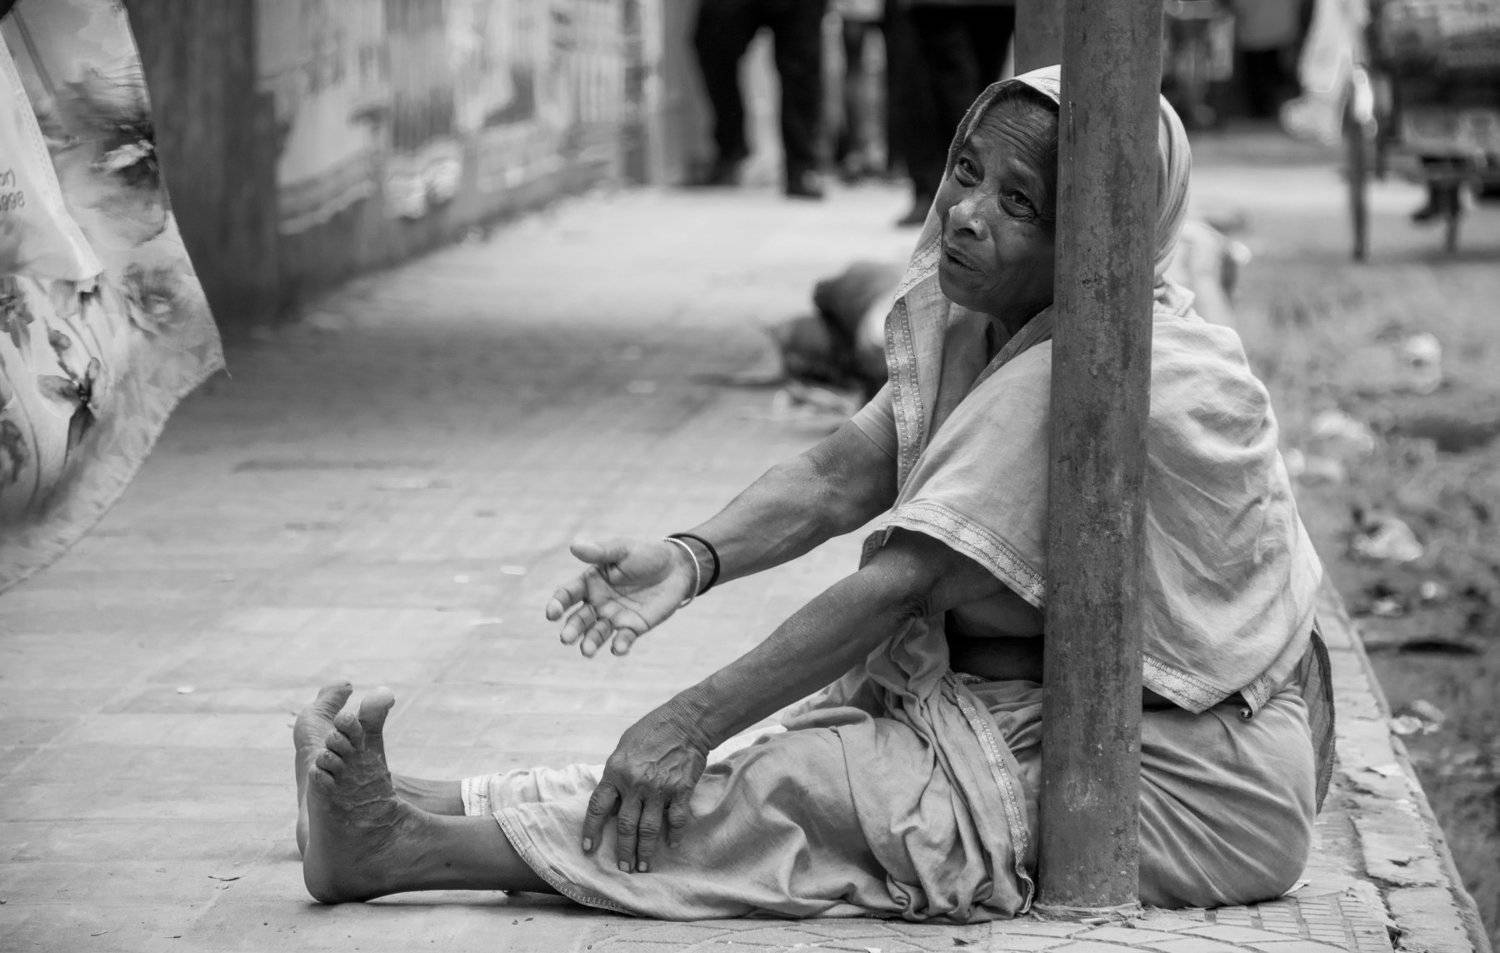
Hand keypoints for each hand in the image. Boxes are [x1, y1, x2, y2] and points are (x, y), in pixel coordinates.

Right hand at [545, 537, 694, 656]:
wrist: (676, 567)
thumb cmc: (645, 554)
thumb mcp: (623, 549)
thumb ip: (600, 552)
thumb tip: (574, 546)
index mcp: (590, 582)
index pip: (568, 594)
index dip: (558, 604)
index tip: (552, 613)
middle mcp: (597, 602)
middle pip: (579, 619)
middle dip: (572, 629)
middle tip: (566, 638)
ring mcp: (614, 617)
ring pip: (597, 633)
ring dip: (590, 642)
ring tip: (587, 651)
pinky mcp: (633, 627)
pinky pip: (624, 639)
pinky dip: (620, 645)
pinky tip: (619, 648)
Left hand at [582, 706, 708, 872]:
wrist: (686, 721)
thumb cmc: (652, 730)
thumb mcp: (623, 748)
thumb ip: (616, 773)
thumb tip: (612, 796)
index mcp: (615, 772)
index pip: (597, 807)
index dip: (591, 830)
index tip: (588, 848)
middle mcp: (635, 784)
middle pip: (625, 826)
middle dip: (623, 850)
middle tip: (623, 868)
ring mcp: (659, 789)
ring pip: (649, 828)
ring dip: (645, 851)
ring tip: (643, 867)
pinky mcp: (681, 790)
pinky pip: (676, 819)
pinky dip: (674, 834)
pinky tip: (671, 845)